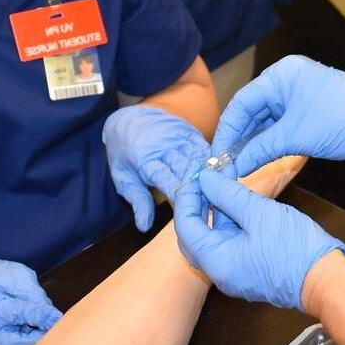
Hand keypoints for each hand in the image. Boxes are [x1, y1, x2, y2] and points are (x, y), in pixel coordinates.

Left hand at [103, 105, 210, 230]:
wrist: (128, 118)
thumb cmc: (123, 153)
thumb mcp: (122, 177)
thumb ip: (137, 200)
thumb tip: (144, 226)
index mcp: (145, 159)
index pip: (167, 180)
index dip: (181, 197)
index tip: (193, 213)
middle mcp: (164, 145)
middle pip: (187, 170)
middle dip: (200, 190)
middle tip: (213, 209)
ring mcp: (178, 136)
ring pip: (200, 159)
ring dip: (210, 177)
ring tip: (221, 196)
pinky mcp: (189, 131)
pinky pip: (205, 147)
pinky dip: (213, 162)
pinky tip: (222, 176)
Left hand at [174, 168, 344, 310]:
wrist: (326, 280)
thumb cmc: (294, 249)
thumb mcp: (259, 213)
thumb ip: (228, 194)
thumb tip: (206, 178)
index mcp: (217, 262)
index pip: (186, 227)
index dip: (188, 197)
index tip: (198, 174)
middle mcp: (220, 272)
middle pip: (195, 234)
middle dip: (198, 203)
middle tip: (207, 177)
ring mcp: (235, 272)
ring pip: (214, 237)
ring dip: (216, 209)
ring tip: (225, 180)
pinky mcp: (249, 269)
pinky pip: (230, 243)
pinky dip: (230, 221)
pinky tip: (239, 200)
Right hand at [213, 56, 344, 176]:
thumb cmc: (342, 122)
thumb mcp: (296, 137)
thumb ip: (261, 150)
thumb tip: (234, 168)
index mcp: (282, 75)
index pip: (242, 102)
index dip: (226, 130)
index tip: (215, 155)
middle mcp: (286, 79)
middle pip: (251, 109)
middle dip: (238, 137)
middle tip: (223, 164)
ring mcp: (297, 93)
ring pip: (265, 118)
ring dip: (252, 141)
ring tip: (236, 165)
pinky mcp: (306, 108)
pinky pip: (279, 123)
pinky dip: (269, 140)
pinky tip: (257, 157)